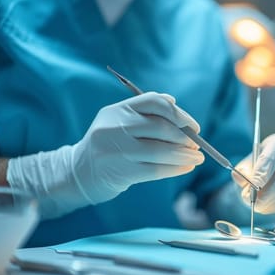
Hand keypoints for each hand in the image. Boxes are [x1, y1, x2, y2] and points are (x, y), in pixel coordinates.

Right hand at [7, 92, 203, 216]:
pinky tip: (186, 168)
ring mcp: (117, 149)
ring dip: (184, 155)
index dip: (178, 113)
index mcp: (117, 109)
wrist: (77, 173)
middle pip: (161, 127)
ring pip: (161, 150)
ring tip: (197, 158)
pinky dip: (176, 168)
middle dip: (185, 137)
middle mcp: (115, 126)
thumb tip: (174, 102)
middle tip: (197, 145)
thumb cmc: (108, 145)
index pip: (153, 102)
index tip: (193, 126)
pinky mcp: (121, 171)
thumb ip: (144, 111)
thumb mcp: (118, 121)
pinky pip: (156, 169)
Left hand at [232, 133, 274, 216]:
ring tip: (260, 207)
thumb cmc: (259, 168)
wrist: (272, 176)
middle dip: (273, 190)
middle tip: (256, 203)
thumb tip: (240, 176)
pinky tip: (270, 208)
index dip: (264, 170)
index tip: (253, 186)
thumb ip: (243, 170)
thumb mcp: (248, 164)